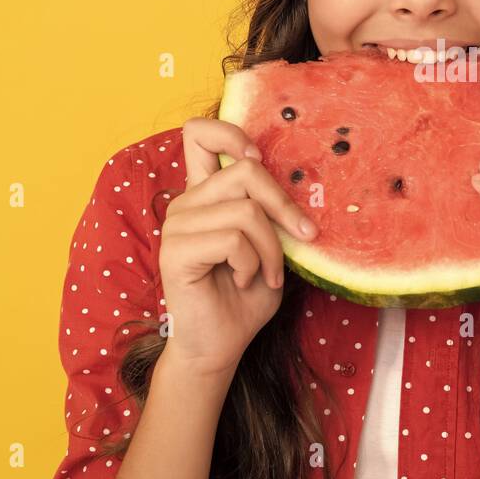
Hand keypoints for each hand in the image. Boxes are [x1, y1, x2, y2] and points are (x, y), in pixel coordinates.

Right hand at [156, 116, 319, 378]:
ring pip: (246, 210)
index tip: (259, 158)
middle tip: (304, 236)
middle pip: (246, 171)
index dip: (231, 133)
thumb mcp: (271, 246)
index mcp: (205, 194)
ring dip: (271, 248)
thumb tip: (304, 188)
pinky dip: (252, 263)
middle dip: (284, 206)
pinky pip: (232, 240)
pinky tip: (244, 281)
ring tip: (268, 274)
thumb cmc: (246, 297)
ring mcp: (177, 225)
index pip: (200, 134)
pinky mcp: (175, 251)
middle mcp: (186, 202)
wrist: (220, 345)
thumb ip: (274, 214)